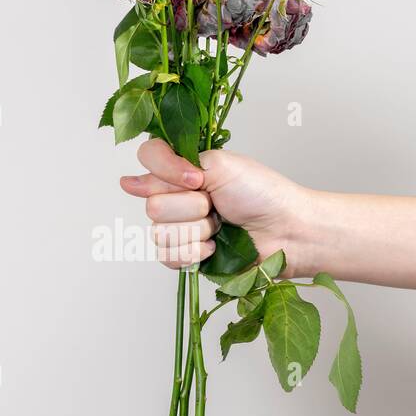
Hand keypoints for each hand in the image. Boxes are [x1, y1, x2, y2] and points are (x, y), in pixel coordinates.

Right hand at [120, 139, 312, 274]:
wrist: (287, 231)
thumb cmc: (262, 193)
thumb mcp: (220, 165)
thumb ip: (173, 168)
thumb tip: (128, 183)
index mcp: (182, 168)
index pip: (147, 158)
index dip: (166, 171)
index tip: (196, 180)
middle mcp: (175, 196)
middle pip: (152, 205)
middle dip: (191, 208)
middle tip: (217, 206)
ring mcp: (179, 228)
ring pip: (159, 233)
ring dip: (197, 231)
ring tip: (220, 227)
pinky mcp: (185, 257)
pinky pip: (168, 257)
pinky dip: (195, 253)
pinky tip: (214, 248)